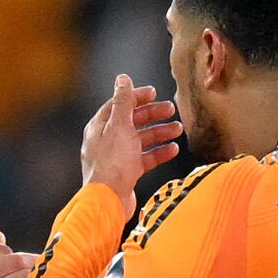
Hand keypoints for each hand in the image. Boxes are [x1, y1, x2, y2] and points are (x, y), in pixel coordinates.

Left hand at [81, 72, 180, 208]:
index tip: (153, 92)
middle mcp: (106, 141)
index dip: (135, 97)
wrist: (108, 199)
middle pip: (132, 121)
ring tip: (178, 129)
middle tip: (171, 109)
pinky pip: (145, 158)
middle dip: (152, 114)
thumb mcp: (119, 125)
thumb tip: (122, 78)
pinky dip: (159, 152)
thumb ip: (123, 101)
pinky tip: (173, 149)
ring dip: (160, 132)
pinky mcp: (126, 173)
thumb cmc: (112, 162)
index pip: (118, 105)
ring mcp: (116, 158)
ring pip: (141, 140)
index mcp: (99, 127)